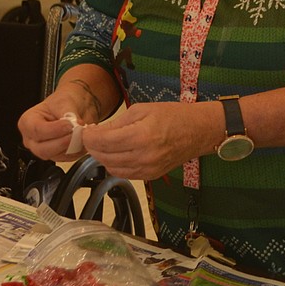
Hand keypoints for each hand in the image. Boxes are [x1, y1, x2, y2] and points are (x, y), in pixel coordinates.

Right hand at [18, 94, 88, 161]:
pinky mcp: (57, 155)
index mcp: (28, 122)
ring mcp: (43, 149)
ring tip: (82, 133)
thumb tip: (74, 125)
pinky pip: (66, 159)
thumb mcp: (64, 102)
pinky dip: (77, 151)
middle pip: (43, 149)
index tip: (69, 125)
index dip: (55, 130)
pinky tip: (82, 140)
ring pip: (56, 156)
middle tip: (78, 132)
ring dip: (72, 146)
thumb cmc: (63, 102)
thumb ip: (67, 115)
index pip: (37, 131)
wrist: (75, 106)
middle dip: (64, 141)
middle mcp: (32, 139)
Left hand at [81, 102, 222, 180]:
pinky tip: (118, 153)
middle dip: (93, 146)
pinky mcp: (151, 176)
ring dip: (103, 157)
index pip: (102, 142)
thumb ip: (117, 123)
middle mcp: (144, 156)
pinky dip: (116, 165)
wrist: (199, 131)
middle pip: (104, 156)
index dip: (89, 137)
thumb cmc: (174, 116)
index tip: (85, 131)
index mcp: (141, 136)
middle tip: (92, 136)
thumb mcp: (142, 109)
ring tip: (104, 145)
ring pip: (111, 168)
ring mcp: (148, 169)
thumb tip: (97, 132)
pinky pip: (125, 174)